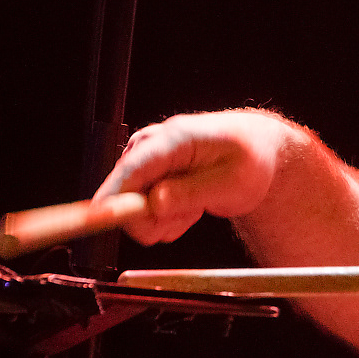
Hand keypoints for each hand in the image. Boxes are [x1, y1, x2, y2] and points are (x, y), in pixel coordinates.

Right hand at [93, 110, 296, 244]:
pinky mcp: (144, 175)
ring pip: (133, 209)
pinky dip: (166, 218)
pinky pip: (141, 212)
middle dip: (155, 218)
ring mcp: (145, 159)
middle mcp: (152, 145)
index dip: (114, 195)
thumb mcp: (232, 183)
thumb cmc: (250, 161)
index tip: (102, 219)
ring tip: (196, 204)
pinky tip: (189, 204)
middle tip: (192, 214)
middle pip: (125, 193)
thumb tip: (155, 204)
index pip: (134, 168)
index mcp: (175, 137)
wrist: (256, 153)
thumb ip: (193, 193)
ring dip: (165, 219)